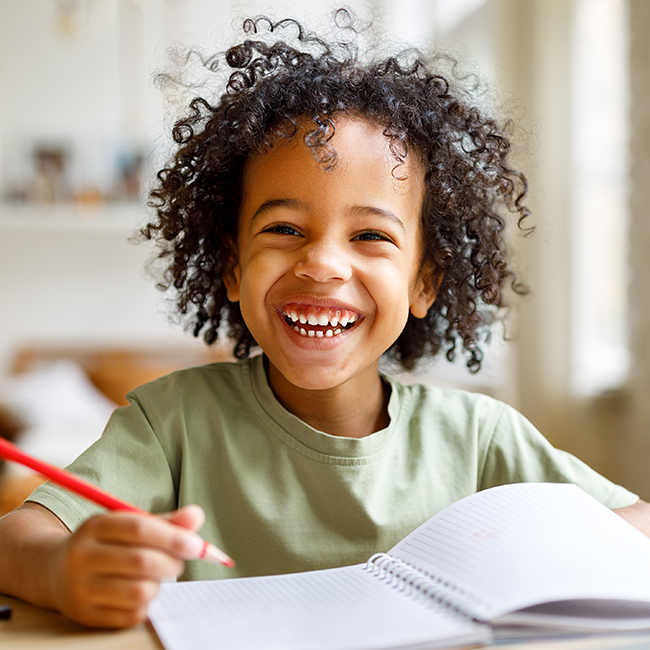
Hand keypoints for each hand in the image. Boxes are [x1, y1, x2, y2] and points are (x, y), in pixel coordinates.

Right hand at [50, 505, 205, 627]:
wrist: (56, 572)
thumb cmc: (107, 544)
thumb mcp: (129, 524)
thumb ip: (165, 522)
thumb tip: (196, 517)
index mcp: (95, 526)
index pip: (138, 528)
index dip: (172, 536)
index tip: (196, 545)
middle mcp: (83, 556)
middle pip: (140, 561)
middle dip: (171, 563)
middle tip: (179, 562)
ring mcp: (81, 588)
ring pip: (139, 591)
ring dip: (159, 585)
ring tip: (156, 577)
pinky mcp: (85, 616)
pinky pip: (131, 615)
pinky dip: (146, 604)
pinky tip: (139, 592)